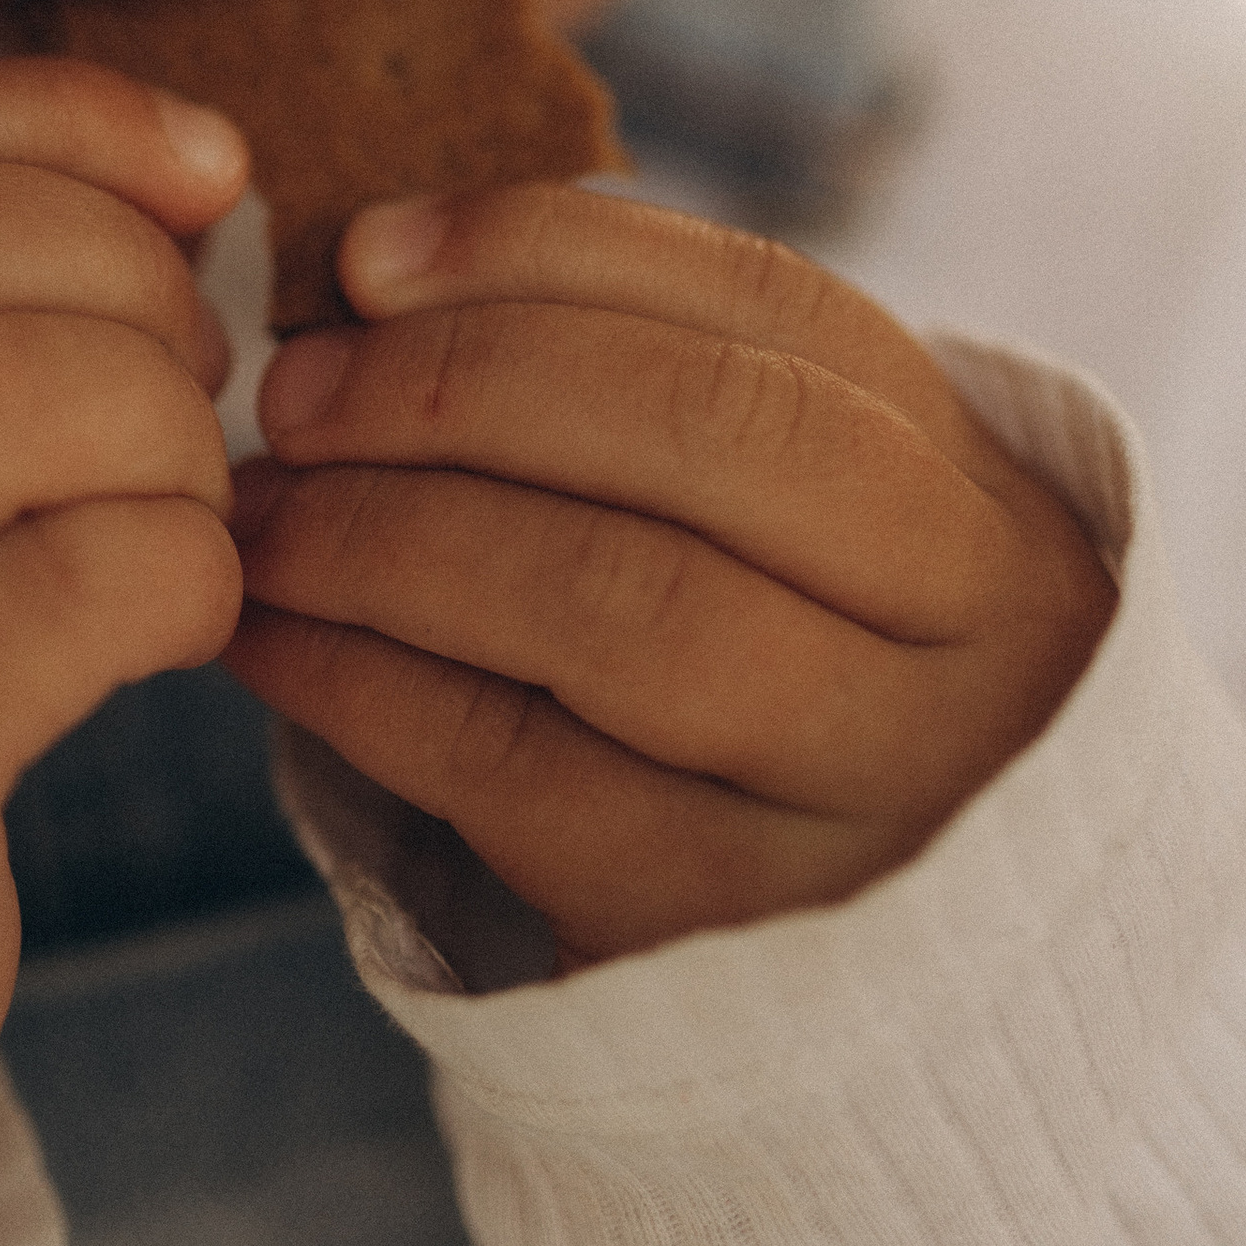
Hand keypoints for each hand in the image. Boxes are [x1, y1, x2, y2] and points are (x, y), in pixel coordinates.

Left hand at [225, 183, 1113, 971]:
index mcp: (982, 494)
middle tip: (292, 392)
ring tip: (263, 512)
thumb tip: (374, 264)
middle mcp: (968, 638)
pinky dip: (361, 686)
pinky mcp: (733, 935)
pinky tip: (273, 637)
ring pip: (621, 608)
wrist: (914, 992)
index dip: (549, 257)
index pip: (771, 314)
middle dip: (461, 388)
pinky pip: (520, 777)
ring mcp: (870, 799)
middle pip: (713, 441)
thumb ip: (632, 374)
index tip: (368, 253)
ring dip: (392, 536)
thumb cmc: (790, 676)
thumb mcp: (792, 524)